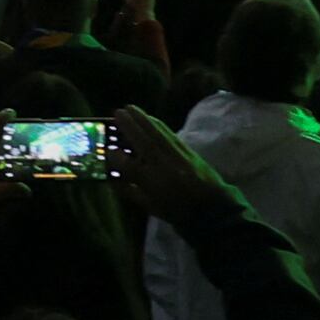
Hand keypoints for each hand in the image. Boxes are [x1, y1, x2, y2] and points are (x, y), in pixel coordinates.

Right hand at [102, 104, 224, 215]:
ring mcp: (181, 160)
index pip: (134, 169)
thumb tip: (112, 179)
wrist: (213, 209)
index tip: (107, 149)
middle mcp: (168, 171)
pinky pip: (172, 136)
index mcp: (158, 188)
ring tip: (131, 108)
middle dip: (131, 127)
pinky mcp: (190, 153)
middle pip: (147, 146)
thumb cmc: (178, 211)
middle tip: (117, 112)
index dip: (119, 159)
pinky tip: (152, 118)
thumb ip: (131, 192)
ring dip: (145, 120)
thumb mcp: (152, 207)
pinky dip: (160, 125)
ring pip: (160, 137)